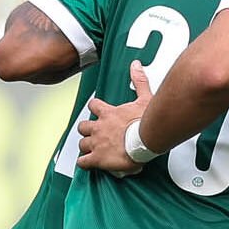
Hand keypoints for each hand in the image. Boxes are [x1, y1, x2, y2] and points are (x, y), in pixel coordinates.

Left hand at [77, 60, 152, 174]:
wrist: (146, 139)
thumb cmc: (146, 122)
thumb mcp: (145, 98)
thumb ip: (139, 80)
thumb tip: (136, 65)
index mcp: (108, 113)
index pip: (93, 106)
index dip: (94, 108)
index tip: (97, 111)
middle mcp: (99, 127)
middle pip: (83, 126)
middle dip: (86, 130)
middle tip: (93, 133)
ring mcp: (97, 143)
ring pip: (81, 144)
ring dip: (85, 146)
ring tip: (91, 150)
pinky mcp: (98, 158)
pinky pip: (83, 161)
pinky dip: (84, 162)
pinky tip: (88, 164)